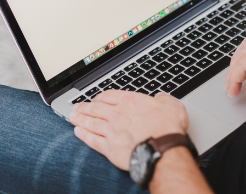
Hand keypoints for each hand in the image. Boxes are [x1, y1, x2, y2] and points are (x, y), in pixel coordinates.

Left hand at [69, 90, 188, 170]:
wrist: (162, 149)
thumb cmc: (168, 128)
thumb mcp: (172, 106)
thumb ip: (163, 100)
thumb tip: (160, 98)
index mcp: (131, 101)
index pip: (108, 96)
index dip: (100, 97)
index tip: (96, 99)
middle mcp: (117, 114)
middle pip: (95, 108)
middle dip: (84, 107)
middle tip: (77, 106)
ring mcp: (111, 131)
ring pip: (91, 123)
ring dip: (80, 119)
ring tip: (72, 117)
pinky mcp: (109, 148)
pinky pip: (92, 140)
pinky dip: (83, 135)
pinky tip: (78, 132)